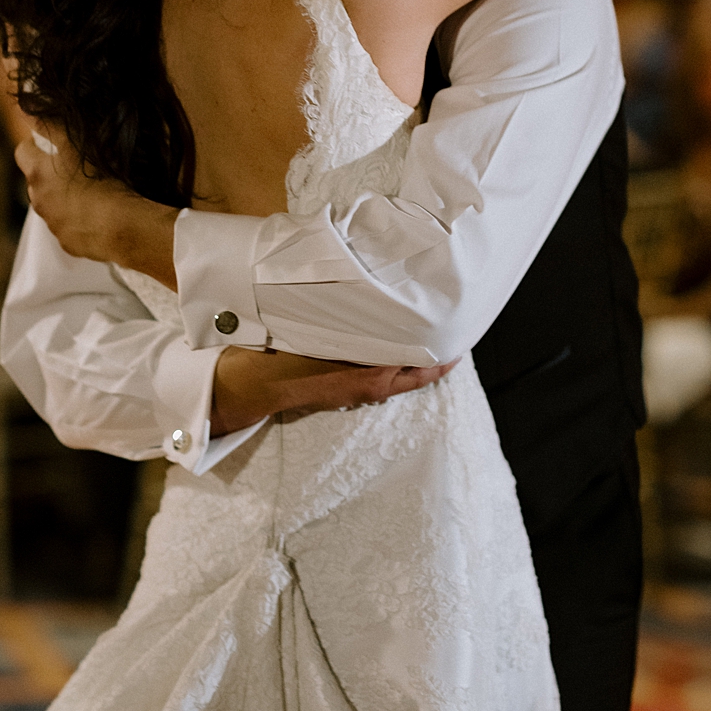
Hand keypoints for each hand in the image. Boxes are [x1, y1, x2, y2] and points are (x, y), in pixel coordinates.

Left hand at [16, 128, 177, 287]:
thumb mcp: (76, 143)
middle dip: (49, 174)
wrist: (120, 225)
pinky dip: (77, 221)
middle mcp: (38, 200)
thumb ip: (49, 124)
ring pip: (52, 205)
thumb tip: (26, 108)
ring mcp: (52, 224)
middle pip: (36, 180)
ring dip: (63, 198)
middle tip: (74, 167)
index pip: (22, 152)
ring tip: (90, 193)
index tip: (49, 142)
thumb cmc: (100, 180)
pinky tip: (96, 215)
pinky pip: (68, 227)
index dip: (34, 144)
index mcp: (37, 174)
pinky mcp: (67, 242)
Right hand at [210, 347, 455, 436]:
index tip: (461, 341)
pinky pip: (374, 373)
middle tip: (448, 333)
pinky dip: (387, 359)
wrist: (250, 385)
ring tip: (421, 333)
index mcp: (372, 380)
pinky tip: (382, 340)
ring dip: (409, 357)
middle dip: (432, 358)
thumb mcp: (327, 342)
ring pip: (394, 374)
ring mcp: (353, 391)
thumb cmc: (285, 361)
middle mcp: (369, 389)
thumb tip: (395, 319)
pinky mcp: (339, 388)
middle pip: (414, 375)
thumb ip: (362, 332)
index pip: (422, 370)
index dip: (444, 358)